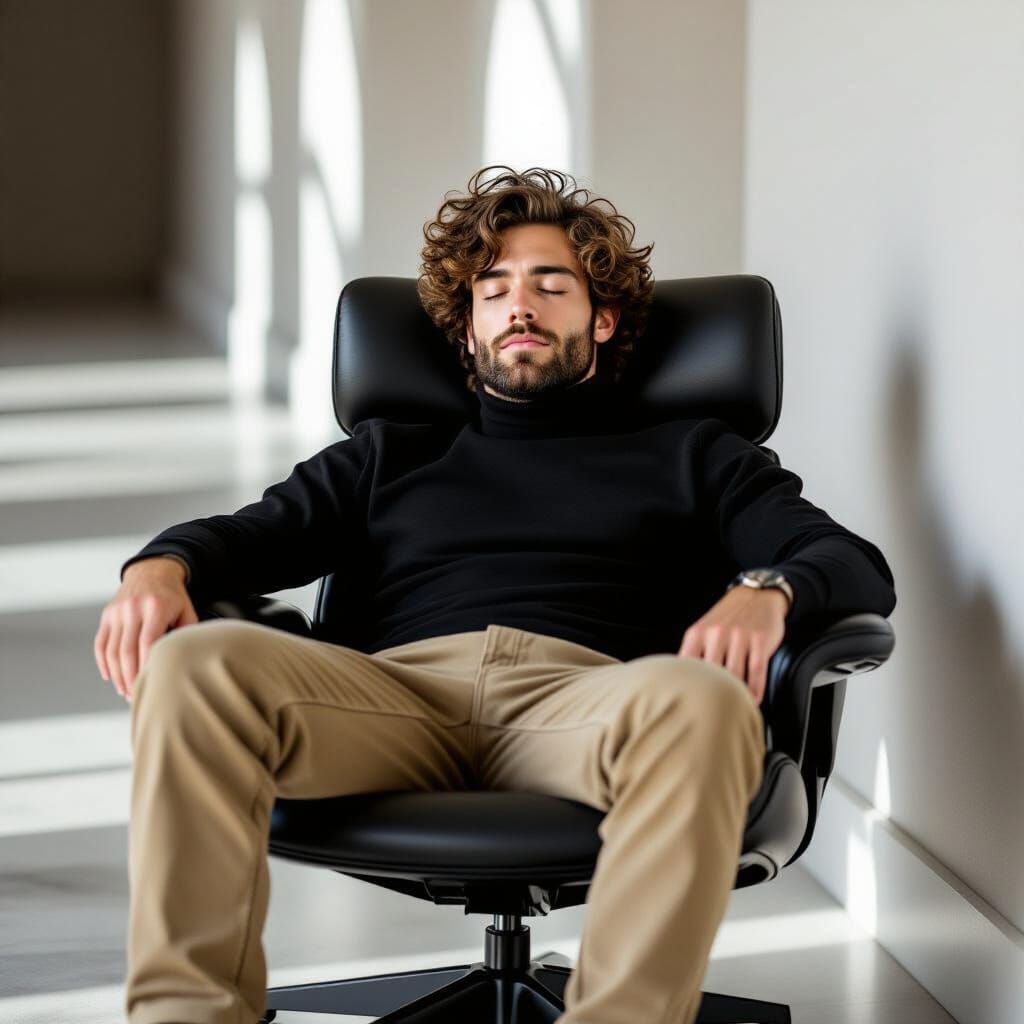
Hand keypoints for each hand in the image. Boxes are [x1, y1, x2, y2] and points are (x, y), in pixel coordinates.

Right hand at [94, 558, 198, 702]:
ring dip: (117, 675)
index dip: (146, 667)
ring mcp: (117, 611)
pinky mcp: (107, 614)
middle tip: (135, 697)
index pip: (148, 642)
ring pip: (112, 650)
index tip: (151, 686)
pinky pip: (101, 643)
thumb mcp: (187, 610)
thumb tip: (186, 662)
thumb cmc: (174, 597)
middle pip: (127, 650)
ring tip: (125, 691)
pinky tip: (110, 677)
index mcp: (156, 607)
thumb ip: (186, 633)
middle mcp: (133, 608)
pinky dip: (103, 663)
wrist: (152, 571)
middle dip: (130, 677)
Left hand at [677, 586, 787, 705]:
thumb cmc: (727, 618)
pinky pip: (756, 671)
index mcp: (697, 634)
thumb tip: (680, 684)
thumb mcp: (703, 631)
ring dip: (735, 696)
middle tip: (711, 716)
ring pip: (735, 676)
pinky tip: (752, 700)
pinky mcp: (760, 640)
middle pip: (711, 675)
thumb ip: (693, 655)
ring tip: (733, 710)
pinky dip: (754, 690)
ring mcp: (739, 636)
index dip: (686, 688)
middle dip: (711, 697)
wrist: (756, 596)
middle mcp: (716, 633)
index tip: (687, 706)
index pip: (686, 666)